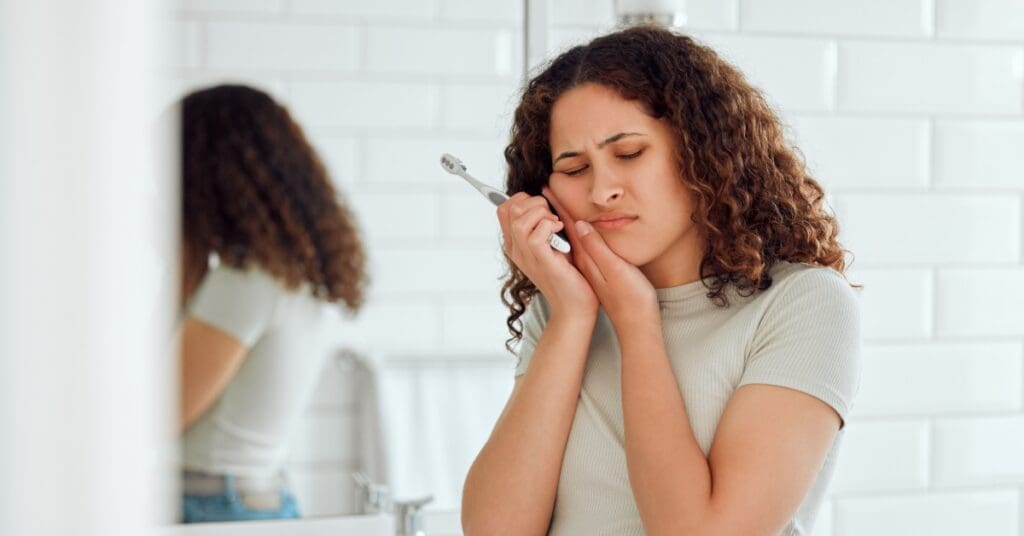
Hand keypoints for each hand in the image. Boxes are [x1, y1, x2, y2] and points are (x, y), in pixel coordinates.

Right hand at [497, 192, 598, 317]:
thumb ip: (544, 223)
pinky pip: (535, 234)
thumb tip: (546, 194)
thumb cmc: (568, 275)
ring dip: (542, 214)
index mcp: (515, 244)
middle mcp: (516, 250)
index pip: (503, 209)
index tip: (542, 208)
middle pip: (509, 209)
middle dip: (534, 202)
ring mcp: (526, 256)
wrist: (574, 306)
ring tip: (556, 224)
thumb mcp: (552, 243)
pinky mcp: (541, 261)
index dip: (522, 199)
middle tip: (551, 217)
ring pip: (519, 220)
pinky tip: (560, 232)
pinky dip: (550, 226)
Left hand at [542, 187, 657, 326]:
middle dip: (554, 209)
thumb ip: (597, 247)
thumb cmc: (630, 298)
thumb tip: (579, 225)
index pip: (568, 225)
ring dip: (562, 218)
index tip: (546, 188)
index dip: (558, 205)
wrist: (635, 324)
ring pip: (572, 237)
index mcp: (586, 257)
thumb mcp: (615, 270)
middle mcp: (585, 260)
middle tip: (545, 191)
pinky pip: (581, 246)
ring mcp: (590, 266)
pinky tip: (576, 229)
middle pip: (566, 228)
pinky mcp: (597, 272)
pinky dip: (574, 233)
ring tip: (554, 203)